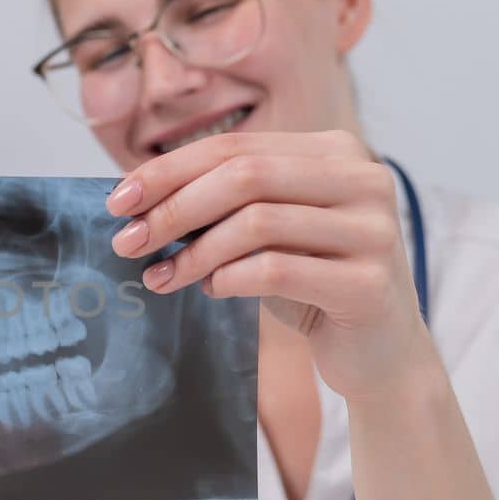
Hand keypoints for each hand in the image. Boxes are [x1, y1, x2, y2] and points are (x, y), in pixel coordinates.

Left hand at [107, 130, 432, 399]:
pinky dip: (230, 279)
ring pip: (257, 222)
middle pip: (244, 175)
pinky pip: (277, 271)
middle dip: (174, 208)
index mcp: (336, 152)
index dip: (170, 170)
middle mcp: (363, 179)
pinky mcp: (368, 284)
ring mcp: (373, 230)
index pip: (236, 145)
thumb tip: (136, 200)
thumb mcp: (267, 233)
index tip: (118, 201)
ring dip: (194, 252)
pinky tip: (211, 290)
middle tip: (129, 242)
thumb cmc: (312, 284)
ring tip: (162, 277)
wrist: (380, 353)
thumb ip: (223, 204)